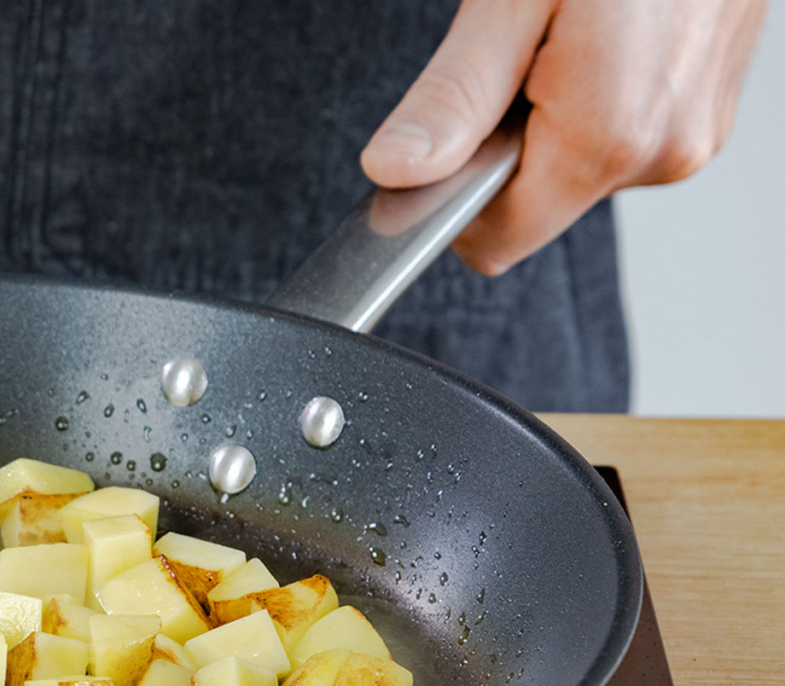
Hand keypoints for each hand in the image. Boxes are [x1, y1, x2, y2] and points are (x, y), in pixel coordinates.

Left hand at [360, 0, 768, 274]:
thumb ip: (454, 97)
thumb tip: (396, 171)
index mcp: (610, 137)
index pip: (494, 239)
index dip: (451, 195)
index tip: (443, 137)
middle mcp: (663, 152)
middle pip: (535, 204)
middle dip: (506, 143)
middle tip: (521, 51)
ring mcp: (693, 133)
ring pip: (574, 169)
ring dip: (553, 116)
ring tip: (572, 31)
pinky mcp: (705, 112)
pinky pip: (619, 136)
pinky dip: (595, 98)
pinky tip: (605, 34)